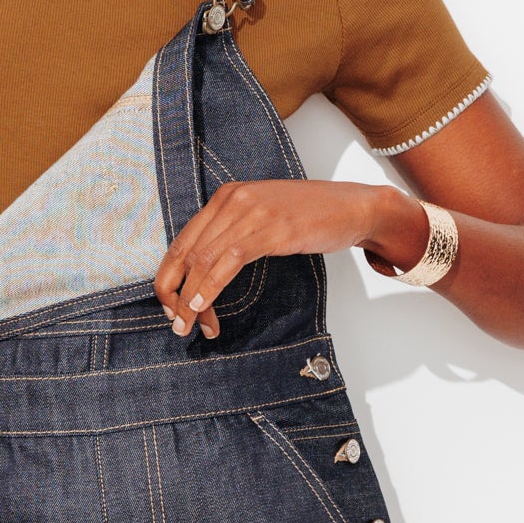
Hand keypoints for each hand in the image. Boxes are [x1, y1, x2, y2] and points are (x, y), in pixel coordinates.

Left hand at [154, 179, 403, 338]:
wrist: (354, 207)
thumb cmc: (311, 216)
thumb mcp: (262, 218)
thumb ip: (233, 234)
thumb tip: (205, 272)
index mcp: (226, 197)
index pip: (183, 240)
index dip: (169, 276)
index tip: (171, 304)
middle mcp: (232, 200)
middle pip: (186, 251)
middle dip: (173, 291)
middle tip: (175, 322)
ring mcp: (252, 212)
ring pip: (203, 259)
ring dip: (191, 298)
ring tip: (190, 325)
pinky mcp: (271, 229)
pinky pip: (229, 261)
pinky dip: (211, 286)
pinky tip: (204, 305)